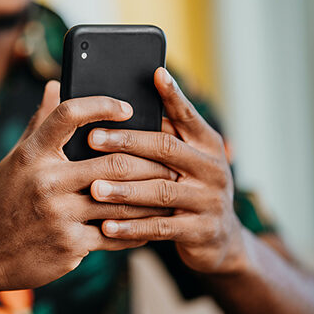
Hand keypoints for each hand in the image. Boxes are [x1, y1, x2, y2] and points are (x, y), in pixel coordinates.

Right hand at [0, 81, 174, 291]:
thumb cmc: (6, 200)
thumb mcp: (15, 160)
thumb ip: (40, 123)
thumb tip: (55, 84)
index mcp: (32, 154)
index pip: (68, 115)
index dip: (102, 105)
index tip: (127, 108)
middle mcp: (46, 181)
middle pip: (112, 162)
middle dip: (148, 161)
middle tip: (170, 158)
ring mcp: (59, 215)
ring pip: (121, 200)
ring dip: (151, 196)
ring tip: (170, 189)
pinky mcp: (71, 244)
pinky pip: (116, 234)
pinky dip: (138, 230)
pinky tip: (152, 223)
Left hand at [88, 68, 246, 274]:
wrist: (221, 239)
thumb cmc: (189, 188)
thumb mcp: (187, 160)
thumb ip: (164, 135)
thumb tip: (120, 106)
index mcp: (207, 144)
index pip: (187, 115)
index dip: (173, 95)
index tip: (155, 73)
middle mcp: (212, 167)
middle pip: (166, 148)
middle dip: (126, 142)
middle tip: (91, 138)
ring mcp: (209, 200)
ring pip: (161, 190)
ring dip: (124, 189)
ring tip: (93, 188)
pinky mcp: (201, 230)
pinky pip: (161, 227)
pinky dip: (132, 228)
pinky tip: (106, 226)